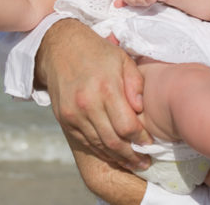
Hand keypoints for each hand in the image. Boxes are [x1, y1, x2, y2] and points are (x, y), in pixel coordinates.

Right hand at [37, 19, 152, 169]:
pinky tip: (112, 154)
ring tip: (131, 162)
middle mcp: (88, 104)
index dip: (141, 140)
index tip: (150, 144)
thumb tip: (141, 109)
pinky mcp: (64, 118)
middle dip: (131, 156)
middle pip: (113, 141)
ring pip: (98, 145)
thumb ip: (135, 84)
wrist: (60, 47)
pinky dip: (100, 151)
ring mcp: (73, 113)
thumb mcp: (122, 59)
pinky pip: (84, 142)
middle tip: (144, 163)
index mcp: (106, 88)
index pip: (127, 126)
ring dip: (117, 158)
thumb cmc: (97, 52)